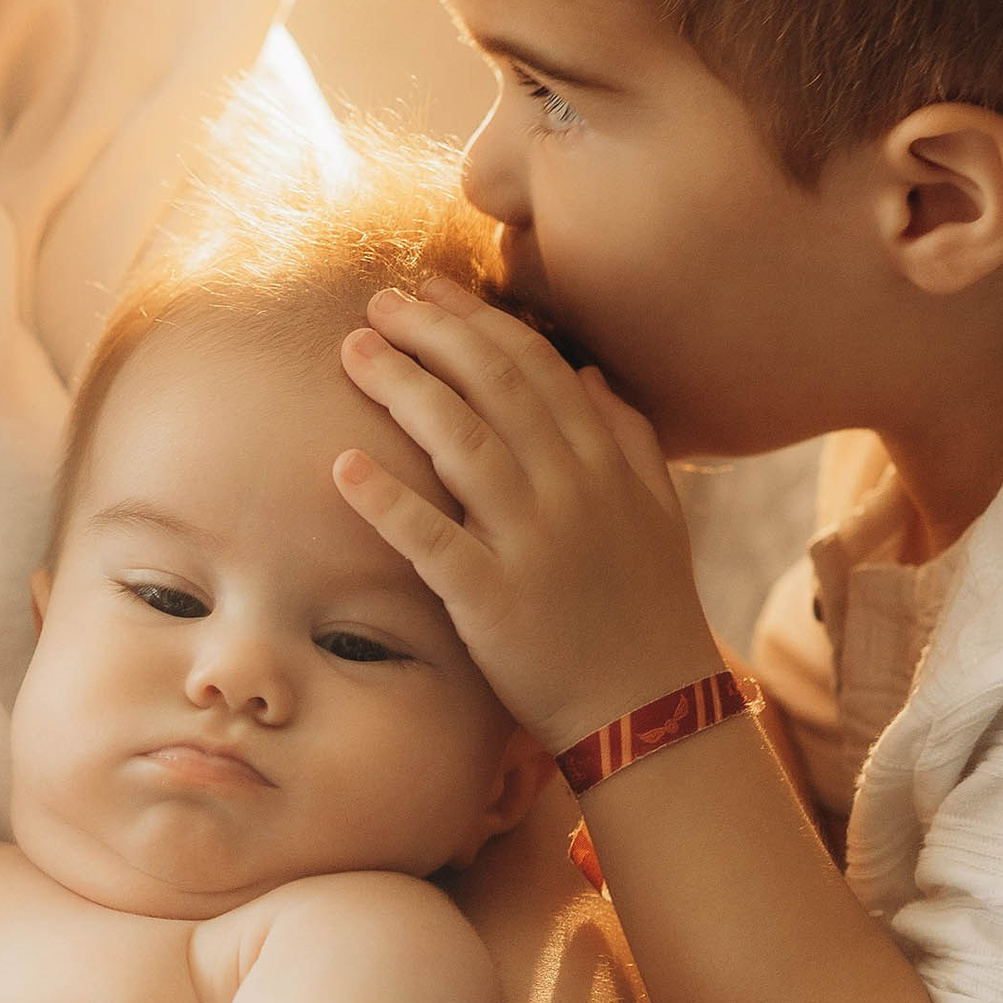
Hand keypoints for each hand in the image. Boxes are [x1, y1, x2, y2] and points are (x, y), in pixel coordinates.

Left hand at [335, 281, 720, 753]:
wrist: (652, 711)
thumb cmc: (648, 612)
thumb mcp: (658, 513)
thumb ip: (628, 438)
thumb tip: (587, 375)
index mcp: (603, 463)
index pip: (535, 367)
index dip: (477, 321)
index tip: (431, 291)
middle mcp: (568, 490)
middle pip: (491, 386)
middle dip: (431, 334)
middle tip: (378, 303)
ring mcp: (531, 543)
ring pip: (460, 443)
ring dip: (402, 388)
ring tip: (353, 352)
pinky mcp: (493, 600)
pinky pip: (430, 540)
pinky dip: (387, 501)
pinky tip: (343, 467)